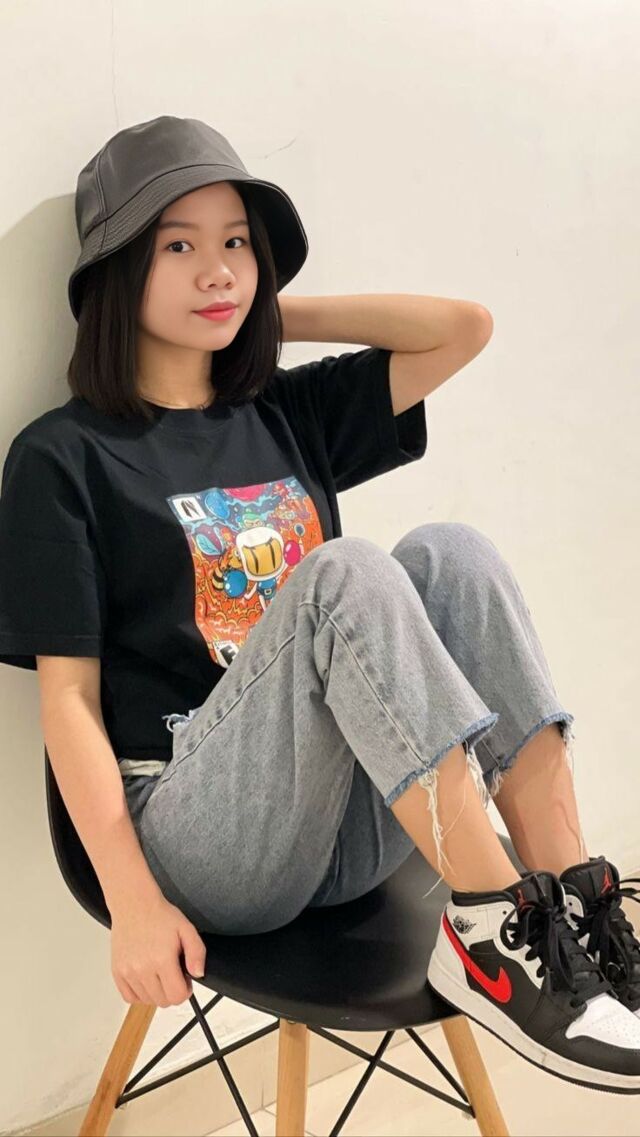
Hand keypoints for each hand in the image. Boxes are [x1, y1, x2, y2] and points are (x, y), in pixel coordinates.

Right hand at [111, 892, 206, 1006]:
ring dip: (156, 992)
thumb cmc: (160, 916)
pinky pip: (129, 998)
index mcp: (162, 960)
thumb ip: (197, 953)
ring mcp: (127, 972)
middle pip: (163, 1001)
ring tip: (158, 970)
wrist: (134, 905)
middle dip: (172, 990)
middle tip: (172, 971)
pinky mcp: (117, 972)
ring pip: (147, 1001)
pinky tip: (146, 978)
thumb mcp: (187, 929)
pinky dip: (140, 993)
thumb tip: (198, 974)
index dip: (185, 990)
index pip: (177, 996)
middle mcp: (142, 969)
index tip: (184, 979)